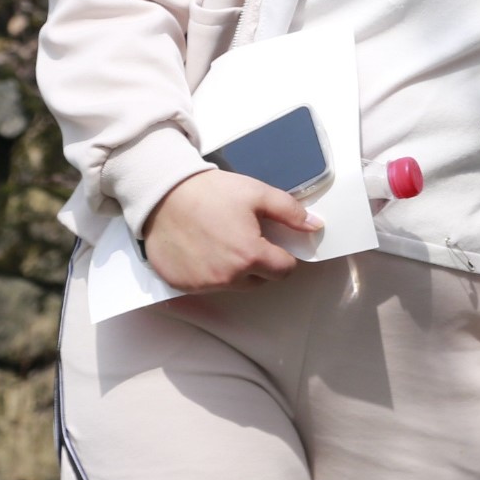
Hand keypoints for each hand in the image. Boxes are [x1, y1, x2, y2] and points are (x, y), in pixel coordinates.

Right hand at [141, 165, 320, 289]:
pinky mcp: (181, 285)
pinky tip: (204, 250)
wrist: (165, 197)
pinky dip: (210, 273)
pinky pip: (206, 286)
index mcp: (250, 255)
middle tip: (249, 238)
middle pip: (259, 281)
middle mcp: (226, 277)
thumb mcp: (259, 194)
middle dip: (261, 264)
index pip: (284, 271)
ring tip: (225, 241)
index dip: (285, 256)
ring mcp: (202, 285)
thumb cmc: (213, 193)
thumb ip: (290, 212)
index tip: (277, 243)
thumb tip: (314, 226)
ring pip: (233, 285)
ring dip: (235, 270)